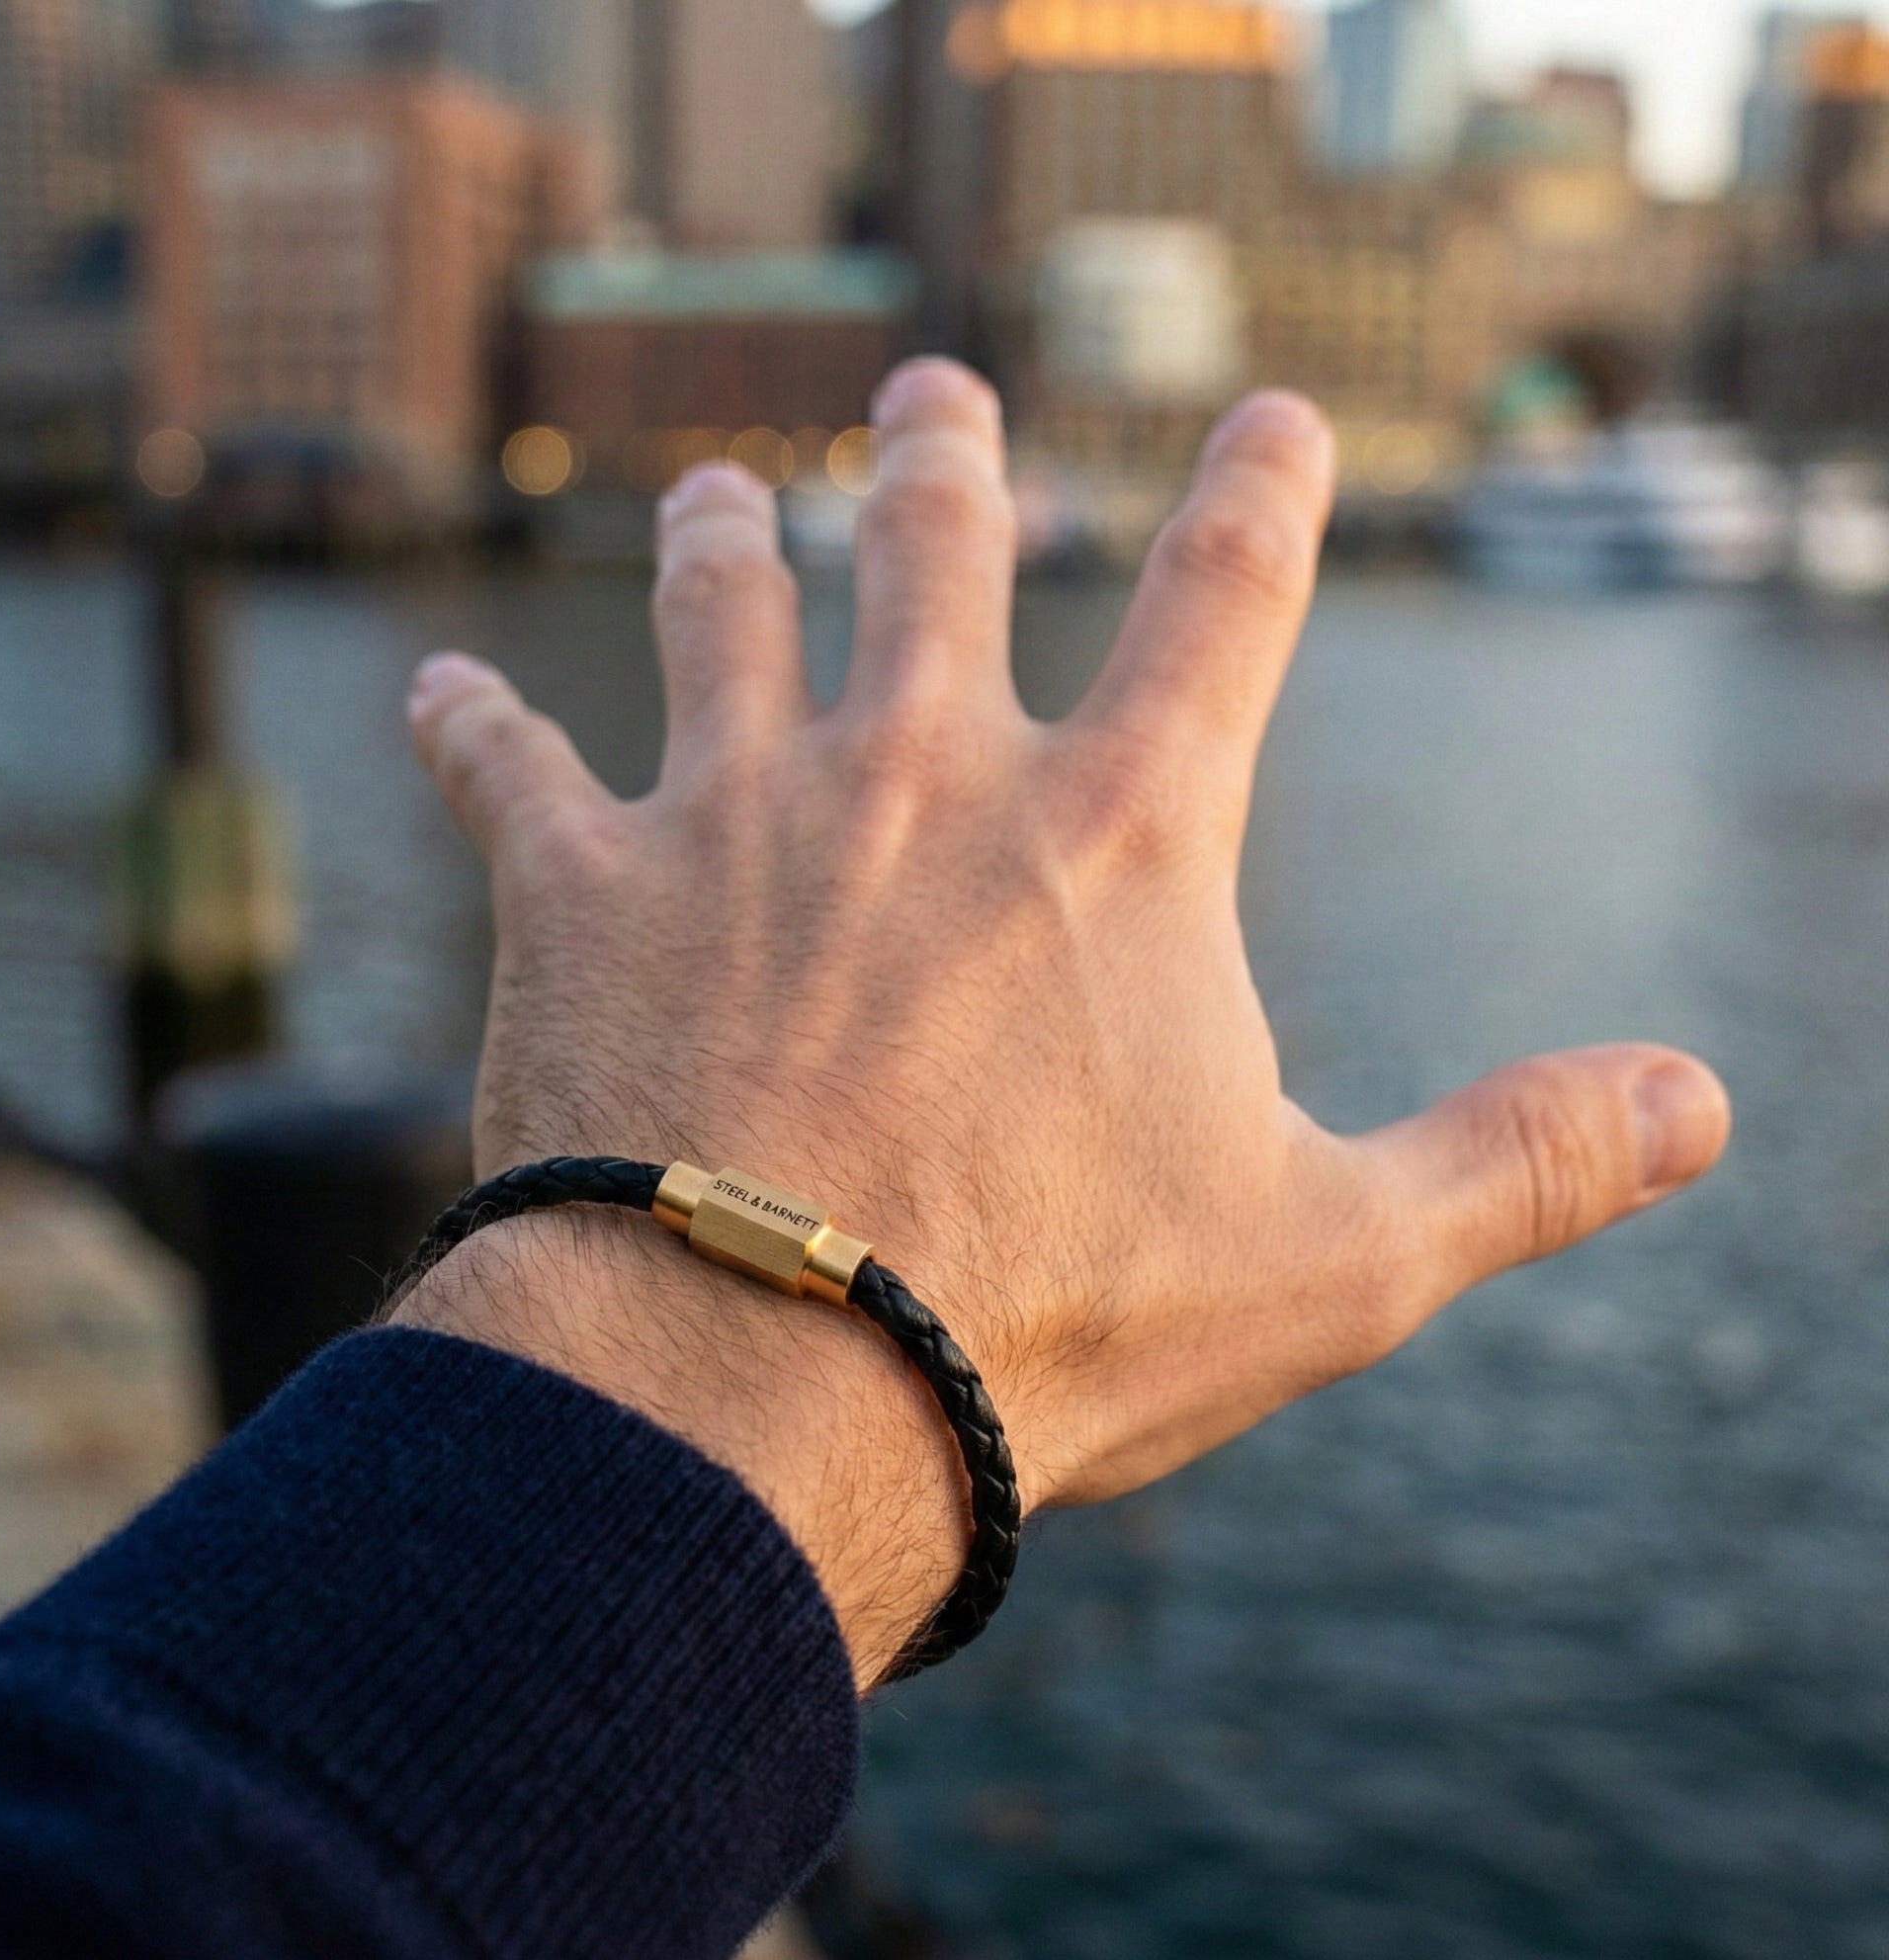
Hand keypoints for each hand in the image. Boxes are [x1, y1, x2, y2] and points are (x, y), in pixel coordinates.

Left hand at [393, 360, 1730, 1686]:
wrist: (765, 1383)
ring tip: (724, 495)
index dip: (1264, 498)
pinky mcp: (577, 891)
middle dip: (948, 462)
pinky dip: (467, 730)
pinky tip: (435, 696)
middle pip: (943, 547)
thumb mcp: (1335, 1257)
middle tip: (932, 397)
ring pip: (726, 609)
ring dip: (728, 541)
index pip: (1225, 604)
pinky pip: (502, 768)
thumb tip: (1702, 1101)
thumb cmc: (1054, 1322)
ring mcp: (736, 814)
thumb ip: (1521, 1161)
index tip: (1275, 418)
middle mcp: (923, 774)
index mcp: (1116, 836)